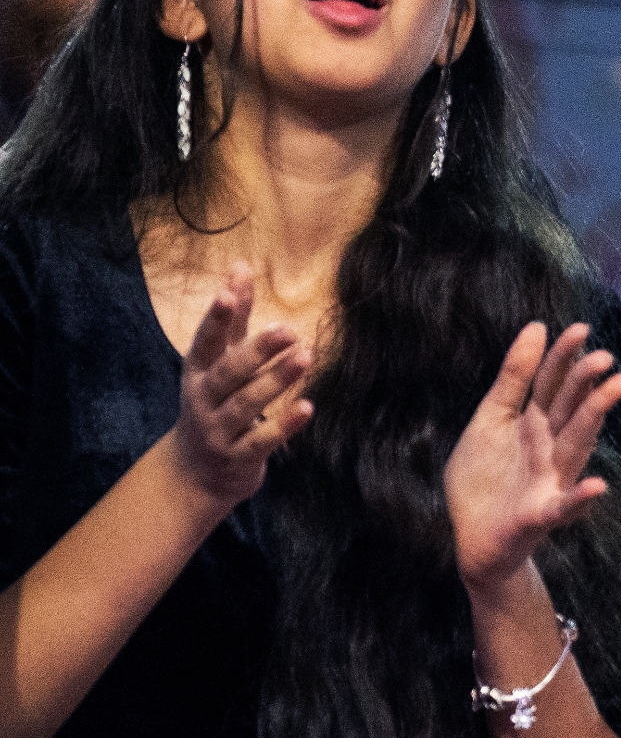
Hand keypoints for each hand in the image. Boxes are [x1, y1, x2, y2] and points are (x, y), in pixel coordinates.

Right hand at [169, 262, 312, 508]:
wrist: (196, 471)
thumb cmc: (214, 402)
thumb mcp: (217, 362)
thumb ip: (233, 318)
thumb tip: (240, 266)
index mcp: (198, 371)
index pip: (205, 341)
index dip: (216, 319)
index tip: (228, 294)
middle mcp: (204, 398)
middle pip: (229, 372)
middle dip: (256, 351)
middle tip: (288, 329)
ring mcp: (220, 429)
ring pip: (247, 404)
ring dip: (276, 381)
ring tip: (305, 358)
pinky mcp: (239, 456)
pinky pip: (263, 440)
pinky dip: (284, 425)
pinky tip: (308, 407)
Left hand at [446, 322, 620, 591]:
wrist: (474, 539)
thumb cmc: (484, 479)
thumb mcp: (490, 420)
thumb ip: (512, 379)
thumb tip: (537, 327)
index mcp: (534, 422)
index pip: (553, 383)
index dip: (564, 357)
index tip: (581, 328)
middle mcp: (550, 447)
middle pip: (570, 409)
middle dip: (586, 382)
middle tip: (604, 357)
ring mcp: (551, 479)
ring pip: (577, 444)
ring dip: (596, 416)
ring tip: (618, 387)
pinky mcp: (542, 514)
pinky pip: (565, 506)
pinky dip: (581, 497)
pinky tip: (596, 485)